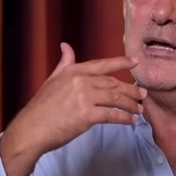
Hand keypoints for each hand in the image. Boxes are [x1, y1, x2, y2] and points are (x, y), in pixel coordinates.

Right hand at [0, 42, 146, 175]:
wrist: (31, 129)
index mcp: (74, 72)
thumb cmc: (41, 108)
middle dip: (131, 89)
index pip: (102, 65)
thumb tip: (65, 46)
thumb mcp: (52, 80)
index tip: (136, 62)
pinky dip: (124, 118)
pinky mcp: (87, 116)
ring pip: (116, 98)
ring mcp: (85, 98)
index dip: (121, 63)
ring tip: (139, 110)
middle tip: (143, 95)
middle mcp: (81, 81)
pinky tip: (130, 121)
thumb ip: (64, 64)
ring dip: (131, 104)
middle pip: (113, 83)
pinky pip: (112, 115)